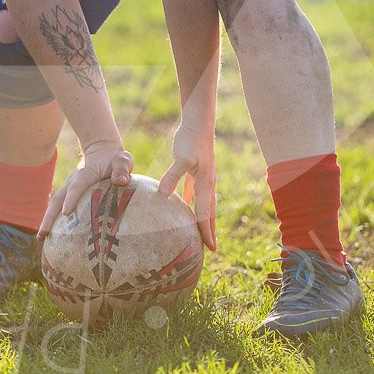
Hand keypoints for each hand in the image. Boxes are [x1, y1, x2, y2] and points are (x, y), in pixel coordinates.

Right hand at [37, 142, 133, 237]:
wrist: (102, 150)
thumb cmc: (114, 159)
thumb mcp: (122, 160)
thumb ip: (121, 169)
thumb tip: (120, 181)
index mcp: (85, 174)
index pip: (77, 187)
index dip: (71, 199)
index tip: (65, 213)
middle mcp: (72, 181)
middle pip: (57, 199)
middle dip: (49, 217)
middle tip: (43, 234)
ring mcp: (68, 187)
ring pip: (54, 204)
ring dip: (47, 220)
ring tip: (41, 238)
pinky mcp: (68, 194)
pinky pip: (58, 207)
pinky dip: (52, 220)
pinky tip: (50, 236)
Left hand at [159, 123, 216, 250]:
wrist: (198, 123)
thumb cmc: (191, 140)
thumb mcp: (181, 158)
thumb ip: (172, 176)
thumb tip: (163, 194)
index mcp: (206, 184)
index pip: (207, 213)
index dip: (208, 231)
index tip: (210, 249)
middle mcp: (207, 183)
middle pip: (209, 212)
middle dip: (209, 230)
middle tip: (207, 249)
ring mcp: (202, 178)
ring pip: (203, 204)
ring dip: (201, 218)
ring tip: (197, 233)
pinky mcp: (194, 171)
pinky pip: (193, 193)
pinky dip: (190, 203)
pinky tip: (182, 208)